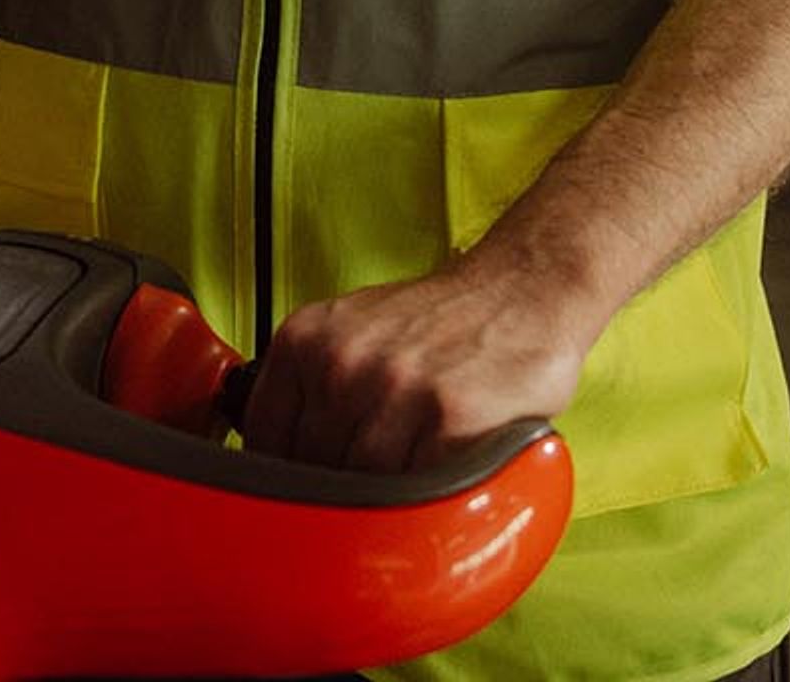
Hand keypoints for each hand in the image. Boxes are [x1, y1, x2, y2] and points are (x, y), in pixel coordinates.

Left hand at [237, 262, 600, 472]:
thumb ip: (311, 383)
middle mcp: (342, 362)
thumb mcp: (351, 330)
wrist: (523, 288)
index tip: (307, 496)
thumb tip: (278, 457)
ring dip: (390, 502)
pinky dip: (431, 499)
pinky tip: (443, 481)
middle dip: (344, 493)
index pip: (267, 440)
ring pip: (366, 487)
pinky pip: (421, 489)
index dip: (287, 478)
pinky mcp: (450, 415)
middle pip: (316, 470)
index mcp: (305, 339)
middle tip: (373, 494)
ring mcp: (395, 389)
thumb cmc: (441, 319)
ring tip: (413, 486)